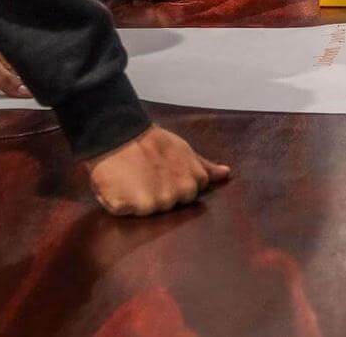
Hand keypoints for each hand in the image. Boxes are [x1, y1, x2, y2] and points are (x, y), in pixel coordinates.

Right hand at [85, 125, 230, 216]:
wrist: (119, 133)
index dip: (173, 184)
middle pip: (168, 206)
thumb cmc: (152, 141)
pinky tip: (120, 184)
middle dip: (158, 194)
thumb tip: (226, 174)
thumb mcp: (183, 150)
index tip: (164, 172)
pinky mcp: (127, 208)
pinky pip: (124, 211)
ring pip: (146, 211)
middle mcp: (174, 197)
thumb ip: (203, 167)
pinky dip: (120, 202)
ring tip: (132, 178)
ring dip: (138, 199)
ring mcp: (150, 204)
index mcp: (191, 185)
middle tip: (147, 174)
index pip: (187, 197)